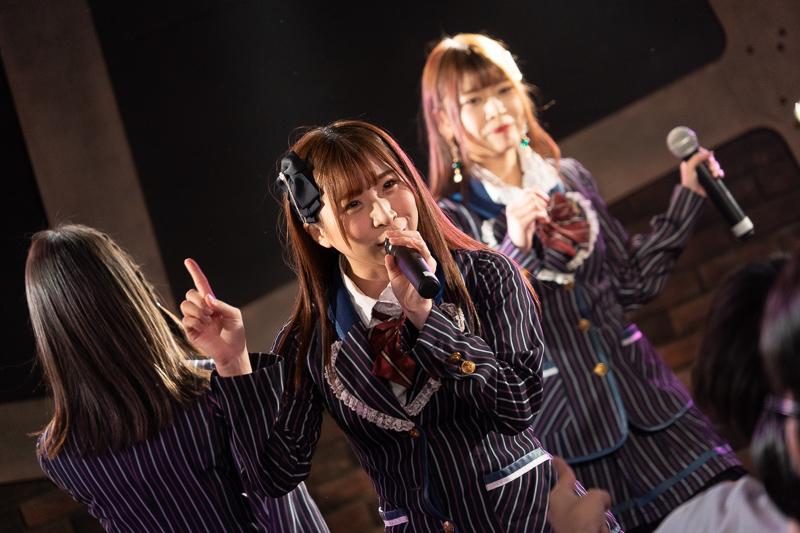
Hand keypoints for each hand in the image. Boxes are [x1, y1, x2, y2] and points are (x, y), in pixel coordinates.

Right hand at [180, 258, 250, 376]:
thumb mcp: (234, 315)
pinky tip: (203, 328)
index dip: (195, 272)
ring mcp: (194, 319)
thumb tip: (207, 298)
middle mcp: (200, 308)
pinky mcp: (189, 330)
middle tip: (210, 312)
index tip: (188, 260)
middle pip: (189, 293)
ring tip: (207, 320)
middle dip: (199, 300)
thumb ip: (221, 305)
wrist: (231, 351)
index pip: (201, 284)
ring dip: (197, 311)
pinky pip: (185, 320)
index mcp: (211, 302)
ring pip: (185, 305)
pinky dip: (195, 322)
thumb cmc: (235, 332)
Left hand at [384, 230, 435, 329]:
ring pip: (420, 242)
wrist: (411, 305)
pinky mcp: (429, 268)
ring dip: (406, 239)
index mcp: (415, 257)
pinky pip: (426, 254)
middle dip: (401, 235)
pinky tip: (413, 242)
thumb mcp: (394, 275)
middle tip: (389, 235)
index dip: (399, 235)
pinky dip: (420, 246)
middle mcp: (422, 257)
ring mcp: (427, 262)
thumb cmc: (405, 290)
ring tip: (395, 239)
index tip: (387, 235)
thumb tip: (387, 254)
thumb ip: (391, 265)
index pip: (410, 239)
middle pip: (415, 237)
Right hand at [506, 188, 549, 253]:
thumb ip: (530, 202)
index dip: (539, 192)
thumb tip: (535, 186)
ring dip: (544, 210)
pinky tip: (545, 221)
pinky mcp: (520, 223)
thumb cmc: (524, 229)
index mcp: (512, 205)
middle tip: (546, 211)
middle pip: (532, 196)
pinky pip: (535, 213)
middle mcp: (512, 209)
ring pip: (534, 204)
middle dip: (542, 202)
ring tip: (545, 218)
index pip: (527, 191)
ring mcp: (515, 216)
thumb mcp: (527, 213)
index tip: (547, 200)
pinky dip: (543, 216)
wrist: (517, 246)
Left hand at [547, 456, 610, 532]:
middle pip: (581, 499)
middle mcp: (557, 508)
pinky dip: (595, 529)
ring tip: (597, 526)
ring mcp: (563, 522)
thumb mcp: (596, 498)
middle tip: (599, 509)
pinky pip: (588, 527)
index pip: (563, 476)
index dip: (561, 465)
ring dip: (597, 520)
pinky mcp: (570, 531)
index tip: (555, 458)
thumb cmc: (583, 518)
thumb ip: (600, 495)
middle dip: (594, 506)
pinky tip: (597, 531)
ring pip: (588, 515)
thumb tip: (603, 503)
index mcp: (558, 495)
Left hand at [680, 147, 723, 196]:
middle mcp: (699, 166)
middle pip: (710, 159)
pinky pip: (719, 172)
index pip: (701, 153)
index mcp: (692, 162)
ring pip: (715, 164)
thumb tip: (709, 152)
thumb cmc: (689, 182)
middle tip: (711, 169)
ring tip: (714, 175)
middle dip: (712, 163)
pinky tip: (719, 175)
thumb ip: (697, 158)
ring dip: (716, 168)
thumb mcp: (689, 167)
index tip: (708, 158)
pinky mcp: (711, 177)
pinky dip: (720, 172)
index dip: (706, 154)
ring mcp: (706, 172)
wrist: (694, 194)